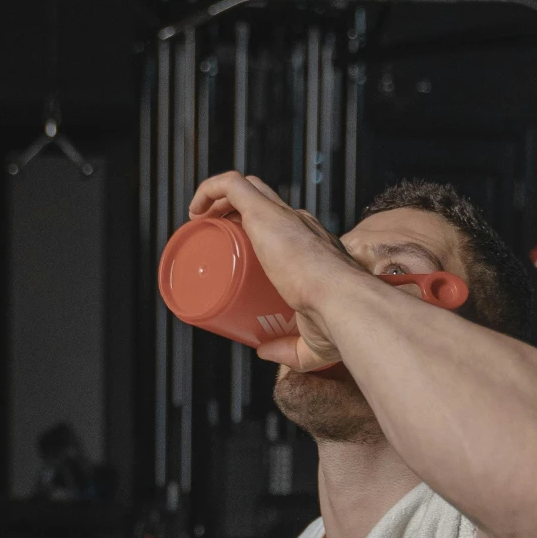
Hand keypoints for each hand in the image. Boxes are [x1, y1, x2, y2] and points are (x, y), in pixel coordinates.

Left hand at [188, 171, 358, 369]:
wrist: (342, 303)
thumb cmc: (335, 323)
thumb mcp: (311, 344)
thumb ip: (289, 351)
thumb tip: (264, 351)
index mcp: (315, 246)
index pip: (286, 226)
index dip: (261, 234)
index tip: (239, 254)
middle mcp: (301, 223)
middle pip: (263, 203)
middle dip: (237, 213)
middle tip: (216, 240)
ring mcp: (283, 216)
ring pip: (247, 189)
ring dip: (221, 199)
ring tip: (200, 222)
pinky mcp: (265, 213)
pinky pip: (230, 185)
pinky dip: (209, 188)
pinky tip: (194, 209)